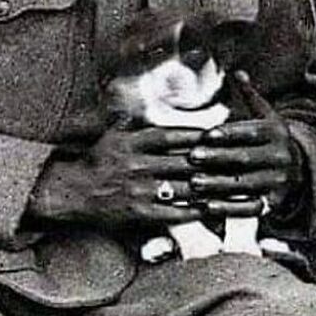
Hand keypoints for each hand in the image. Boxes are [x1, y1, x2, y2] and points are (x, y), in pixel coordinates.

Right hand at [27, 125, 260, 230]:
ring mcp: (141, 190)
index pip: (175, 135)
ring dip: (214, 189)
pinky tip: (214, 211)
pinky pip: (174, 213)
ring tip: (238, 188)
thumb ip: (133, 119)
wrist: (73, 191)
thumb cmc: (95, 161)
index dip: (201, 135)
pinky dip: (196, 211)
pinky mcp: (140, 213)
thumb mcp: (112, 134)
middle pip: (186, 161)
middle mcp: (140, 164)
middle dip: (216, 161)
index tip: (224, 132)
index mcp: (135, 142)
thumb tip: (148, 101)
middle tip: (242, 160)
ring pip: (185, 188)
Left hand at [186, 71, 302, 216]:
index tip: (205, 135)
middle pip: (246, 159)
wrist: (299, 168)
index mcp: (276, 132)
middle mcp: (282, 157)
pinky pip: (251, 208)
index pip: (250, 132)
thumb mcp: (264, 115)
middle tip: (192, 158)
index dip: (228, 134)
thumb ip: (249, 95)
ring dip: (219, 185)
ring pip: (246, 184)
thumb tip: (236, 72)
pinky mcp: (274, 204)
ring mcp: (280, 182)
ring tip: (194, 183)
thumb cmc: (269, 138)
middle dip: (217, 159)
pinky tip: (208, 207)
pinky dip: (229, 209)